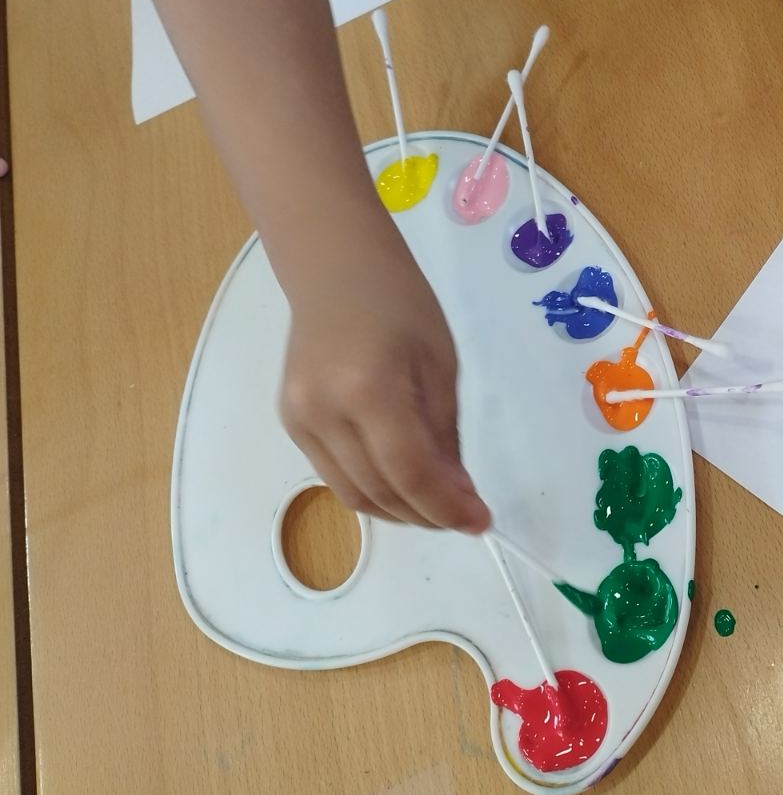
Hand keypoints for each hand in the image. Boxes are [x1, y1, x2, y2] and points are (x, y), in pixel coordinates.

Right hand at [279, 249, 490, 532]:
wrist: (335, 272)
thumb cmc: (401, 305)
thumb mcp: (441, 365)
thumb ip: (445, 434)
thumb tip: (456, 495)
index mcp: (370, 388)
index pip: (410, 472)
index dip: (446, 507)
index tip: (480, 522)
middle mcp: (325, 412)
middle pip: (380, 491)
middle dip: (427, 515)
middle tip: (464, 517)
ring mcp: (300, 421)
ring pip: (353, 494)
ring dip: (400, 512)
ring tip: (437, 506)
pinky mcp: (291, 424)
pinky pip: (335, 476)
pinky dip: (373, 491)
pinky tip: (403, 485)